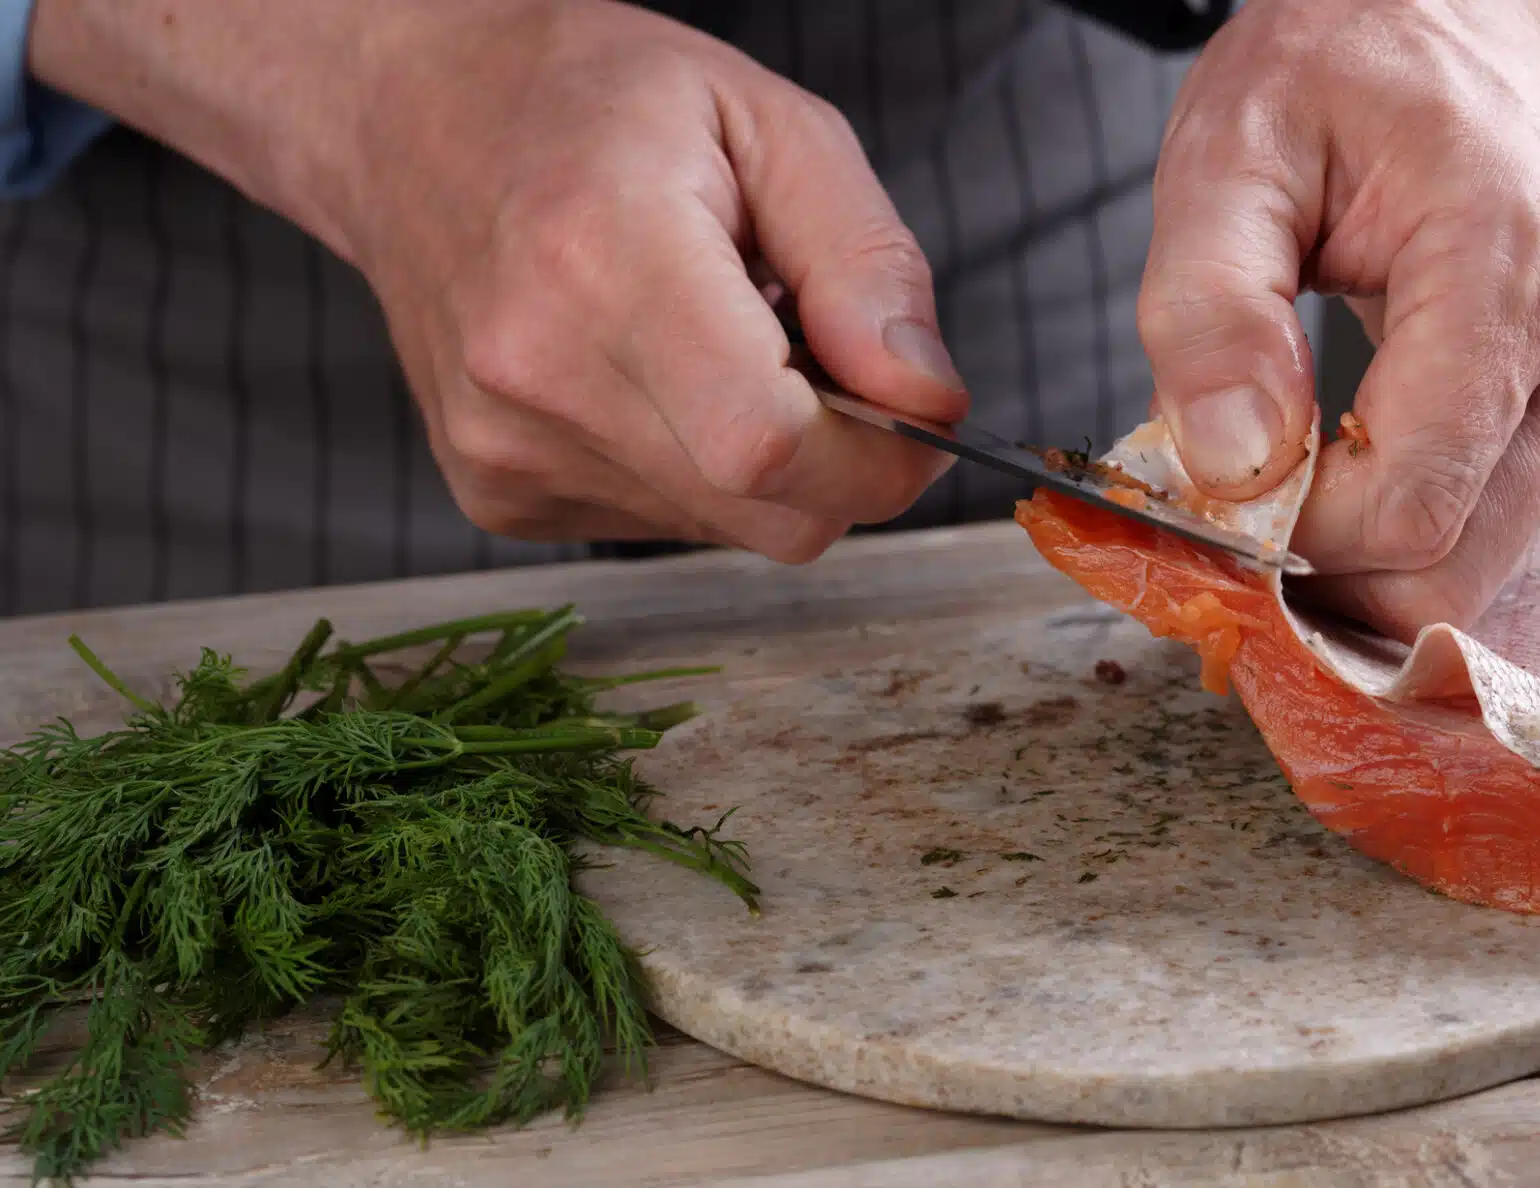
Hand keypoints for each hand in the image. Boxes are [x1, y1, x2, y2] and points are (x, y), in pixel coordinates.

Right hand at [33, 0, 968, 560]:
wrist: (408, 121)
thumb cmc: (595, 103)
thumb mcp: (770, 122)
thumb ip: (867, 263)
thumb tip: (928, 397)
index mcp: (604, 255)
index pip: (771, 443)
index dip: (879, 455)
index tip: (914, 409)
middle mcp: (536, 373)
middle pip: (767, 511)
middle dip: (844, 463)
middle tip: (827, 359)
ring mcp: (505, 449)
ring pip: (728, 529)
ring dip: (768, 462)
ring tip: (720, 344)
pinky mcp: (497, 496)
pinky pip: (665, 526)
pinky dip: (698, 470)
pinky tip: (656, 379)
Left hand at [1139, 0, 1539, 636]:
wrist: (1432, 32)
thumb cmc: (1335, 79)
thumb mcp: (1227, 156)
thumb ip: (1212, 311)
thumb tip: (1233, 465)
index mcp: (1507, 273)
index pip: (1408, 503)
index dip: (1290, 536)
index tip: (1210, 490)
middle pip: (1447, 573)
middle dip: (1321, 568)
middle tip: (1233, 499)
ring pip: (1465, 576)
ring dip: (1355, 558)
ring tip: (1286, 465)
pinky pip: (1482, 541)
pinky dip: (1396, 533)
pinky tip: (1346, 460)